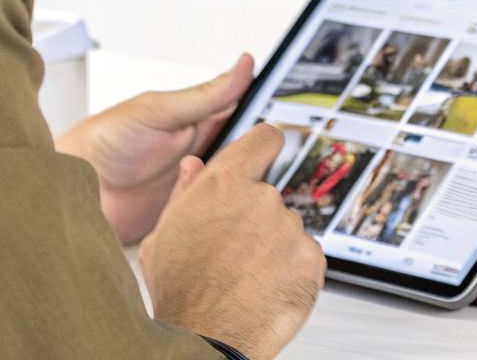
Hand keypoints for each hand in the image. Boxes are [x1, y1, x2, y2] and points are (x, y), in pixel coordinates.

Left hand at [54, 54, 252, 243]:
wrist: (74, 191)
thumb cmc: (107, 142)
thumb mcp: (159, 111)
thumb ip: (204, 95)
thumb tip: (244, 65)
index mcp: (200, 121)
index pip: (247, 114)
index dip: (270, 116)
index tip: (293, 119)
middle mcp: (204, 153)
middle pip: (248, 155)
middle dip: (261, 159)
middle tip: (270, 161)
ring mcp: (198, 185)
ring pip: (238, 187)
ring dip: (241, 188)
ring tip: (237, 187)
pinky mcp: (189, 215)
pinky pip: (217, 216)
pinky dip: (223, 215)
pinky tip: (225, 213)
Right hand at [139, 124, 324, 359]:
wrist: (205, 338)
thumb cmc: (179, 291)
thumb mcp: (163, 233)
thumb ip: (185, 192)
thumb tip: (194, 165)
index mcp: (225, 182)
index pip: (265, 138)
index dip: (265, 145)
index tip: (268, 152)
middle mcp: (263, 198)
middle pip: (269, 195)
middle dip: (256, 217)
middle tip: (233, 249)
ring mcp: (290, 228)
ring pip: (287, 228)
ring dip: (273, 246)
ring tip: (244, 276)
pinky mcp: (312, 258)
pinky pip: (306, 255)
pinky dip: (292, 269)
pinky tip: (265, 287)